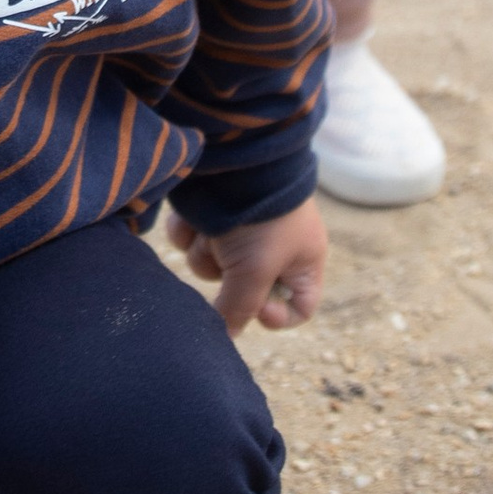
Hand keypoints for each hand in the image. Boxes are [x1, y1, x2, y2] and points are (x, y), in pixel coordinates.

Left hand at [166, 195, 325, 335]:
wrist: (235, 157)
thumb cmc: (260, 217)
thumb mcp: (255, 271)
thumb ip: (239, 309)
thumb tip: (224, 336)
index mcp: (302, 260)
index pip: (299, 308)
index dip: (278, 316)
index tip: (259, 309)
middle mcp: (273, 247)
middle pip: (243, 290)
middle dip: (230, 276)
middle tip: (232, 257)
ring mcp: (240, 229)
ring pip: (211, 265)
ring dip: (207, 252)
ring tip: (213, 230)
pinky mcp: (211, 213)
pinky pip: (192, 240)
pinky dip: (190, 232)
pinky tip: (194, 218)